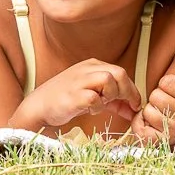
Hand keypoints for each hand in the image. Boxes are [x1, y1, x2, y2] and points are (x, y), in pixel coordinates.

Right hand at [12, 59, 142, 131]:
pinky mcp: (73, 95)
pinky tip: (89, 110)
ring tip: (101, 104)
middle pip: (119, 73)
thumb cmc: (67, 100)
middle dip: (127, 91)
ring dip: (110, 96)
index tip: (135, 105)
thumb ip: (113, 100)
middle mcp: (86, 69)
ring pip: (109, 80)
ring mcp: (79, 81)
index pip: (121, 72)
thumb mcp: (92, 95)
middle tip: (123, 106)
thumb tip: (134, 109)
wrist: (39, 106)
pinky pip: (95, 99)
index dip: (132, 90)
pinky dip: (97, 107)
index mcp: (92, 65)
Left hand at [128, 48, 174, 144]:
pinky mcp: (161, 142)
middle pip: (156, 96)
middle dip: (157, 97)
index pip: (166, 82)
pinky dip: (140, 123)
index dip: (166, 84)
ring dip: (149, 111)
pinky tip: (150, 124)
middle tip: (166, 103)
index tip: (174, 91)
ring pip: (148, 111)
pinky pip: (140, 127)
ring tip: (161, 114)